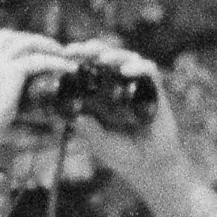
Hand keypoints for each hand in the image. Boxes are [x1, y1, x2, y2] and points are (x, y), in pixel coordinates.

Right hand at [0, 30, 80, 159]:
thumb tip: (6, 110)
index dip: (15, 45)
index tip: (31, 53)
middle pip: (11, 36)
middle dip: (32, 39)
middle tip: (50, 50)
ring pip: (27, 42)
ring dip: (47, 45)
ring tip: (63, 55)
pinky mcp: (10, 72)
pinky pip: (39, 60)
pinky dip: (56, 62)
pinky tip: (69, 68)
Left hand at [68, 43, 191, 193]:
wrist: (149, 165)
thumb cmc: (121, 154)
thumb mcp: (100, 143)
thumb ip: (90, 131)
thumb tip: (76, 118)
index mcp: (99, 93)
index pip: (86, 68)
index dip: (74, 60)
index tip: (61, 57)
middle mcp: (117, 85)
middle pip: (104, 57)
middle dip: (90, 50)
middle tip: (77, 51)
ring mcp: (137, 85)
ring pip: (126, 58)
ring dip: (113, 55)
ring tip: (101, 59)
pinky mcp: (155, 90)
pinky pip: (149, 72)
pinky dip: (138, 68)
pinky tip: (126, 71)